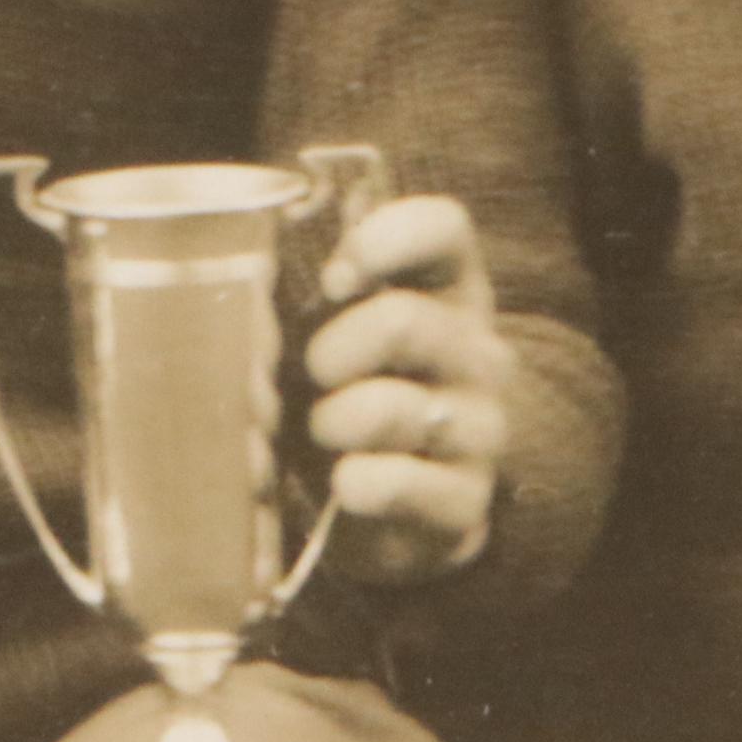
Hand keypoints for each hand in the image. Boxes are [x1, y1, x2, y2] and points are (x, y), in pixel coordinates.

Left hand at [305, 194, 515, 585]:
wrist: (375, 512)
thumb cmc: (337, 399)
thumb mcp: (322, 335)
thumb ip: (307, 293)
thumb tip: (259, 259)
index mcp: (445, 292)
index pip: (443, 228)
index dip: (384, 240)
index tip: (334, 278)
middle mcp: (477, 351)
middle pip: (402, 322)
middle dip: (329, 353)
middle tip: (312, 377)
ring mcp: (482, 426)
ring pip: (392, 409)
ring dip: (332, 423)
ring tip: (326, 434)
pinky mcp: (467, 498)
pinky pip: (398, 483)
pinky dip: (354, 484)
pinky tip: (347, 484)